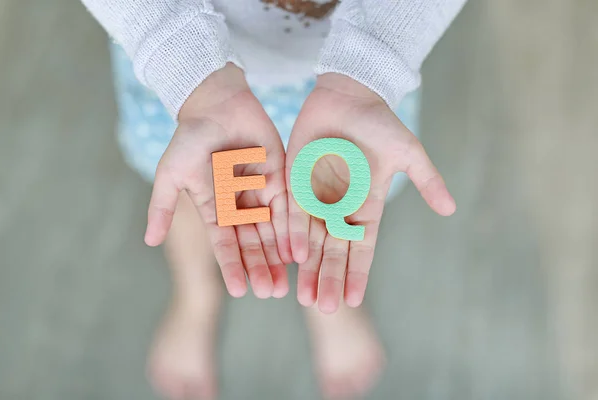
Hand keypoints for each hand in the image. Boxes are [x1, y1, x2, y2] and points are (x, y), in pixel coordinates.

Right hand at [144, 64, 291, 298]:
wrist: (215, 102)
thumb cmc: (189, 137)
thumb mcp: (171, 173)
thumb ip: (162, 207)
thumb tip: (149, 242)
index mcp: (215, 207)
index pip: (225, 243)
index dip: (232, 266)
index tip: (239, 291)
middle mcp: (239, 205)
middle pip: (252, 242)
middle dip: (260, 267)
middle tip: (270, 293)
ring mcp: (260, 191)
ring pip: (272, 230)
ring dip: (279, 255)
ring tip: (286, 281)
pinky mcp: (280, 176)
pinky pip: (289, 206)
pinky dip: (293, 227)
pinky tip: (299, 249)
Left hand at [286, 73, 455, 312]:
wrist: (348, 94)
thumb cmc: (379, 122)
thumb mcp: (408, 153)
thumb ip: (426, 181)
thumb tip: (451, 209)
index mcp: (367, 206)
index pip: (362, 248)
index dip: (357, 274)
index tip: (352, 300)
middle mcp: (340, 208)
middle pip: (335, 251)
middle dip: (329, 279)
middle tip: (324, 308)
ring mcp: (317, 197)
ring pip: (312, 240)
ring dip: (309, 268)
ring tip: (304, 297)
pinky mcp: (296, 182)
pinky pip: (295, 214)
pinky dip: (295, 235)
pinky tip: (293, 258)